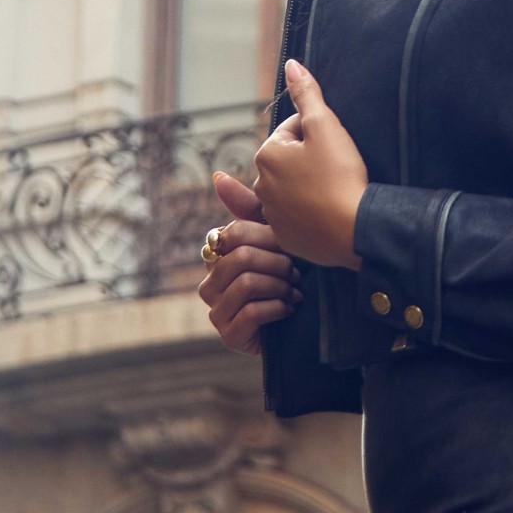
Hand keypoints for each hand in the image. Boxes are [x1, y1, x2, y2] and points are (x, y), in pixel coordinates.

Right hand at [198, 170, 302, 354]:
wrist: (303, 324)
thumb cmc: (286, 276)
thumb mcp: (272, 240)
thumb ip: (246, 209)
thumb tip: (217, 176)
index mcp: (216, 257)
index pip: (234, 234)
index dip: (268, 238)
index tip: (290, 246)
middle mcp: (209, 284)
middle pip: (241, 257)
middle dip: (277, 263)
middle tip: (297, 272)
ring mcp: (216, 312)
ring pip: (247, 283)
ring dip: (279, 286)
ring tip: (295, 290)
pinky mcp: (229, 336)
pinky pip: (251, 313)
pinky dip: (278, 307)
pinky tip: (290, 308)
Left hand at [239, 59, 366, 270]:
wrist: (353, 229)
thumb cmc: (341, 175)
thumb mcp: (326, 126)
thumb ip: (307, 94)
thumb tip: (292, 64)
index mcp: (267, 155)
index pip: (293, 131)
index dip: (318, 135)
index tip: (334, 149)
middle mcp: (261, 184)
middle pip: (290, 160)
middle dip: (310, 159)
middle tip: (336, 169)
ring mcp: (272, 213)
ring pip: (292, 187)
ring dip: (309, 184)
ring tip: (334, 190)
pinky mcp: (285, 236)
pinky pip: (296, 215)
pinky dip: (310, 211)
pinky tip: (329, 210)